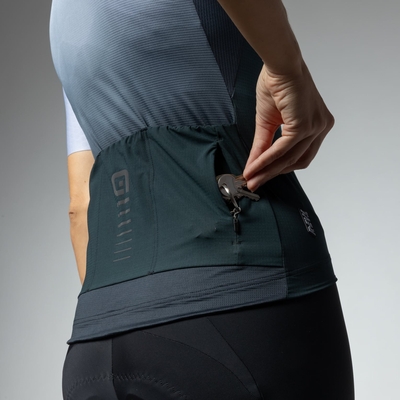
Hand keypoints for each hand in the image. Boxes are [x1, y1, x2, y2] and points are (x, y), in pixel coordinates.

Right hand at [243, 62, 333, 190]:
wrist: (279, 65)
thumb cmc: (276, 85)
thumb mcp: (268, 122)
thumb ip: (263, 145)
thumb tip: (253, 166)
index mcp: (317, 126)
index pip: (300, 155)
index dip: (279, 168)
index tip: (261, 176)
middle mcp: (321, 127)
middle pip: (297, 161)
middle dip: (273, 173)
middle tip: (254, 181)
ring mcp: (315, 127)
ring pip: (289, 159)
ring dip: (268, 170)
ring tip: (252, 177)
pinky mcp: (304, 126)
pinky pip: (282, 150)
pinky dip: (266, 159)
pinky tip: (254, 166)